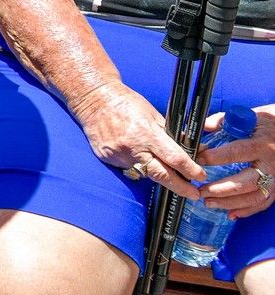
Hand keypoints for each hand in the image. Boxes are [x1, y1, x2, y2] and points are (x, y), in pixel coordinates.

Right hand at [69, 80, 205, 198]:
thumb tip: (198, 143)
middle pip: (162, 175)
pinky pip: (128, 168)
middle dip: (181, 187)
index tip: (201, 176)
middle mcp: (133, 147)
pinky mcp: (107, 159)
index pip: (174, 158)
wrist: (94, 99)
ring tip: (165, 172)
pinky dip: (136, 166)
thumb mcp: (154, 113)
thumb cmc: (126, 102)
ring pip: (144, 173)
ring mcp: (118, 155)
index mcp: (146, 133)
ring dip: (157, 174)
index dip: (191, 170)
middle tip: (194, 195)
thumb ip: (173, 133)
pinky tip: (135, 156)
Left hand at [198, 106, 274, 218]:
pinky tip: (230, 213)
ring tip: (208, 203)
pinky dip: (247, 210)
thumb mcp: (249, 117)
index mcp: (261, 144)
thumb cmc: (269, 123)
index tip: (198, 160)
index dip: (215, 157)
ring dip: (230, 203)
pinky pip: (264, 203)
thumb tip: (200, 126)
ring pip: (254, 196)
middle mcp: (270, 164)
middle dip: (221, 189)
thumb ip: (223, 122)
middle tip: (200, 191)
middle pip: (246, 182)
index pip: (236, 153)